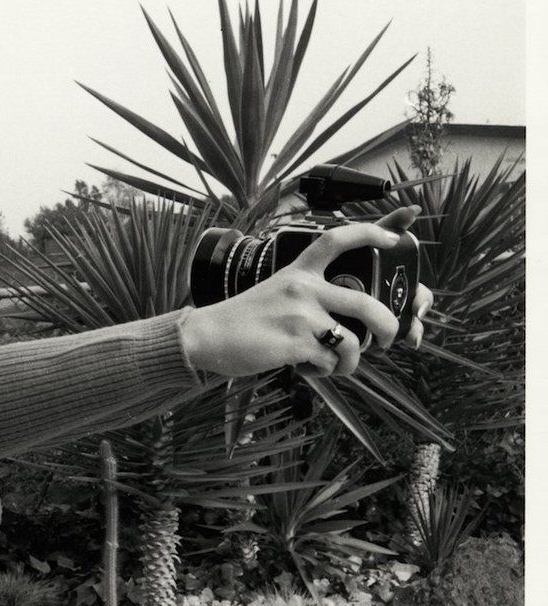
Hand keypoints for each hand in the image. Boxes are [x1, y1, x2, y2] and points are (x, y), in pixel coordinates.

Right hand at [181, 205, 432, 377]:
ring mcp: (300, 315)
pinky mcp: (296, 342)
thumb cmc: (243, 320)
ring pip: (352, 343)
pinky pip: (330, 363)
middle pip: (367, 303)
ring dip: (349, 362)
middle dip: (388, 328)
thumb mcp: (276, 293)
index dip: (371, 234)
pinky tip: (304, 367)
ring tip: (332, 366)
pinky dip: (323, 372)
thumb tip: (351, 320)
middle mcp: (303, 288)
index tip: (396, 237)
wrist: (208, 336)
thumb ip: (310, 297)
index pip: (338, 240)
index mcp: (299, 272)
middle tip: (385, 341)